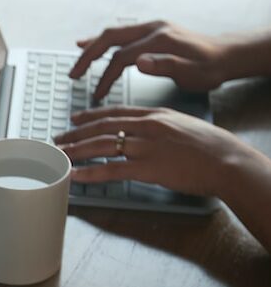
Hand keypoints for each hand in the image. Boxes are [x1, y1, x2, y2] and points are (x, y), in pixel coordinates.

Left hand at [53, 105, 248, 196]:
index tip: (75, 118)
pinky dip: (91, 173)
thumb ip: (158, 125)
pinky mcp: (147, 168)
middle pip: (102, 128)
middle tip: (59, 139)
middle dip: (76, 133)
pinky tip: (76, 175)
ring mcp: (145, 147)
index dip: (90, 115)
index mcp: (154, 115)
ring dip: (77, 151)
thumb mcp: (180, 124)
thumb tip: (142, 130)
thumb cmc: (209, 146)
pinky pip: (112, 170)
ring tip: (61, 155)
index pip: (114, 112)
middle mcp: (146, 127)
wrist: (226, 160)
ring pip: (102, 146)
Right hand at [68, 20, 229, 99]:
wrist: (226, 55)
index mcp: (160, 40)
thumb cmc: (210, 69)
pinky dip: (103, 41)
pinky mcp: (152, 32)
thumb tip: (139, 62)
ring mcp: (152, 28)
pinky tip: (90, 43)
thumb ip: (166, 66)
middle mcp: (153, 29)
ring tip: (77, 60)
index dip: (106, 77)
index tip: (97, 95)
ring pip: (114, 34)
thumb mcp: (193, 73)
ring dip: (93, 47)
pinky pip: (121, 34)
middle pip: (110, 39)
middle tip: (74, 74)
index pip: (122, 57)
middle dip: (89, 56)